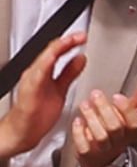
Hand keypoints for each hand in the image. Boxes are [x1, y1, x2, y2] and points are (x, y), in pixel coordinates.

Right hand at [0, 32, 85, 158]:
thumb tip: (80, 58)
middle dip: (64, 42)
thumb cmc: (38, 112)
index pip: (57, 52)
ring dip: (55, 49)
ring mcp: (31, 82)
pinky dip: (43, 67)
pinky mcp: (29, 92)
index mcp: (43, 72)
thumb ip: (69, 73)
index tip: (82, 37)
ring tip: (68, 41)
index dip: (70, 42)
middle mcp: (35, 74)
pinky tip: (51, 59)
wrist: (23, 131)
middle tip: (80, 35)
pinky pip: (36, 77)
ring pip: (42, 60)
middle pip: (50, 52)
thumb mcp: (61, 89)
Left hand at [72, 75, 136, 166]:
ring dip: (91, 117)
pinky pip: (83, 145)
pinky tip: (77, 121)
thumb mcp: (131, 113)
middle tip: (95, 94)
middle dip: (104, 109)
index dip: (126, 110)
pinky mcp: (87, 154)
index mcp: (133, 131)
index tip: (117, 96)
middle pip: (115, 127)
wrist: (103, 158)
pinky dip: (79, 132)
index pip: (134, 122)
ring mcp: (103, 149)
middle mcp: (119, 141)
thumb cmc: (118, 131)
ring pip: (100, 136)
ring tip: (85, 104)